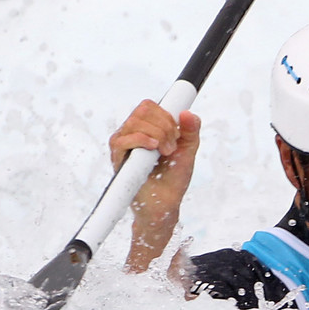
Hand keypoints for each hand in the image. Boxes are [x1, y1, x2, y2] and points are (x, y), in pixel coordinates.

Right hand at [109, 100, 200, 270]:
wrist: (166, 203)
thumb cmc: (173, 178)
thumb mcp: (188, 150)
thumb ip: (191, 130)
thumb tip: (188, 112)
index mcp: (147, 129)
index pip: (148, 106)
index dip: (165, 115)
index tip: (178, 133)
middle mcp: (132, 134)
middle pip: (142, 110)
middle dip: (164, 125)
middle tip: (173, 146)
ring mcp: (123, 146)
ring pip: (134, 122)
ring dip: (157, 135)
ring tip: (166, 152)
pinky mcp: (117, 159)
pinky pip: (122, 140)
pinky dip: (141, 140)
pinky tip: (154, 149)